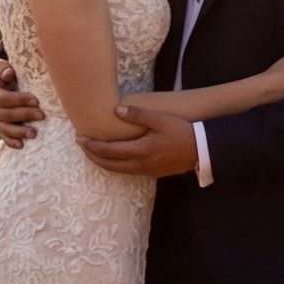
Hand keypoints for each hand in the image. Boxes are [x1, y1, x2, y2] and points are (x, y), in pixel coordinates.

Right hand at [0, 58, 44, 146]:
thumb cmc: (2, 76)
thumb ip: (3, 69)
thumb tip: (9, 74)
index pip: (6, 99)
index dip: (20, 100)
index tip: (36, 101)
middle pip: (8, 115)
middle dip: (25, 115)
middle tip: (42, 115)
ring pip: (6, 129)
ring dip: (20, 132)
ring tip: (34, 133)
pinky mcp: (0, 128)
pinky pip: (5, 137)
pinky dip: (12, 142)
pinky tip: (22, 145)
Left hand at [79, 107, 198, 177]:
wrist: (202, 151)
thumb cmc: (182, 132)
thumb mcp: (160, 120)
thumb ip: (138, 115)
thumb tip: (116, 110)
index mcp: (140, 150)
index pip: (108, 150)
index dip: (92, 145)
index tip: (81, 138)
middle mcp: (140, 164)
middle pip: (108, 164)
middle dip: (92, 155)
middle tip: (82, 145)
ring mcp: (146, 171)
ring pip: (117, 170)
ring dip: (103, 161)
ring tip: (93, 150)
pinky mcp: (152, 173)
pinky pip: (127, 171)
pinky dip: (115, 165)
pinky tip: (114, 157)